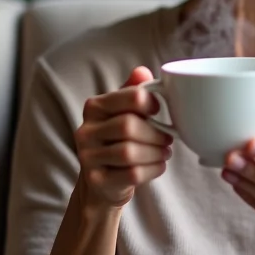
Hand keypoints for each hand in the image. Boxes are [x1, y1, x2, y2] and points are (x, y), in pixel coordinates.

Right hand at [75, 66, 172, 207]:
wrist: (101, 183)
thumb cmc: (117, 140)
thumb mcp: (123, 113)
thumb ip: (133, 91)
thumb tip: (142, 71)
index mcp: (95, 107)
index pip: (129, 97)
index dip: (150, 103)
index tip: (158, 110)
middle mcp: (86, 130)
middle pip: (128, 126)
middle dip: (155, 133)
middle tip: (168, 138)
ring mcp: (88, 157)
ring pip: (129, 152)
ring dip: (155, 152)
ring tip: (165, 152)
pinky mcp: (96, 180)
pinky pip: (131, 173)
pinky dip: (152, 169)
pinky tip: (158, 165)